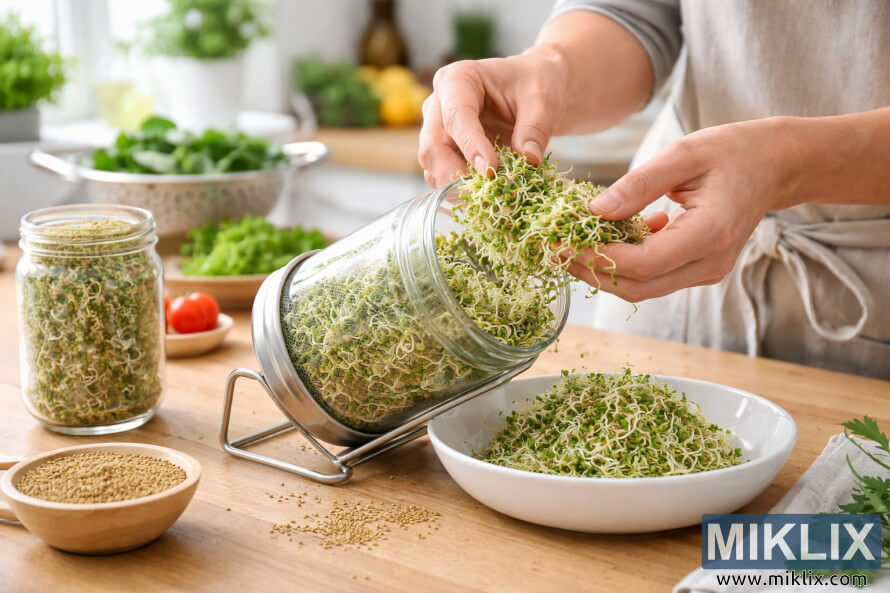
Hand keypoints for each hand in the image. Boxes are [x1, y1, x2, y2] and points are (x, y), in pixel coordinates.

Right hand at [419, 47, 568, 187]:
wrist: (534, 93)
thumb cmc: (534, 85)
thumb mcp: (542, 100)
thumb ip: (535, 128)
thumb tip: (528, 159)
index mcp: (458, 80)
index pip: (456, 116)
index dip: (471, 146)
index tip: (491, 170)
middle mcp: (439, 105)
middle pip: (433, 145)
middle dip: (455, 172)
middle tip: (486, 190)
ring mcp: (438, 131)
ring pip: (432, 165)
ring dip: (455, 185)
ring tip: (487, 195)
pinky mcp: (446, 153)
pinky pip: (441, 176)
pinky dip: (458, 191)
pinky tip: (482, 197)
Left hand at [569, 118, 797, 301]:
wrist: (774, 165)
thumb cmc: (731, 152)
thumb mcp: (682, 155)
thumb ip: (638, 184)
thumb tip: (593, 212)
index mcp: (709, 234)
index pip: (642, 264)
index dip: (596, 259)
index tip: (559, 242)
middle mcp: (709, 263)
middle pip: (638, 287)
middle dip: (590, 271)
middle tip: (553, 249)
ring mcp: (706, 272)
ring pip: (642, 288)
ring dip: (602, 271)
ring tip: (569, 244)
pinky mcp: (699, 270)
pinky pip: (653, 277)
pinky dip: (623, 264)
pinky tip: (605, 238)